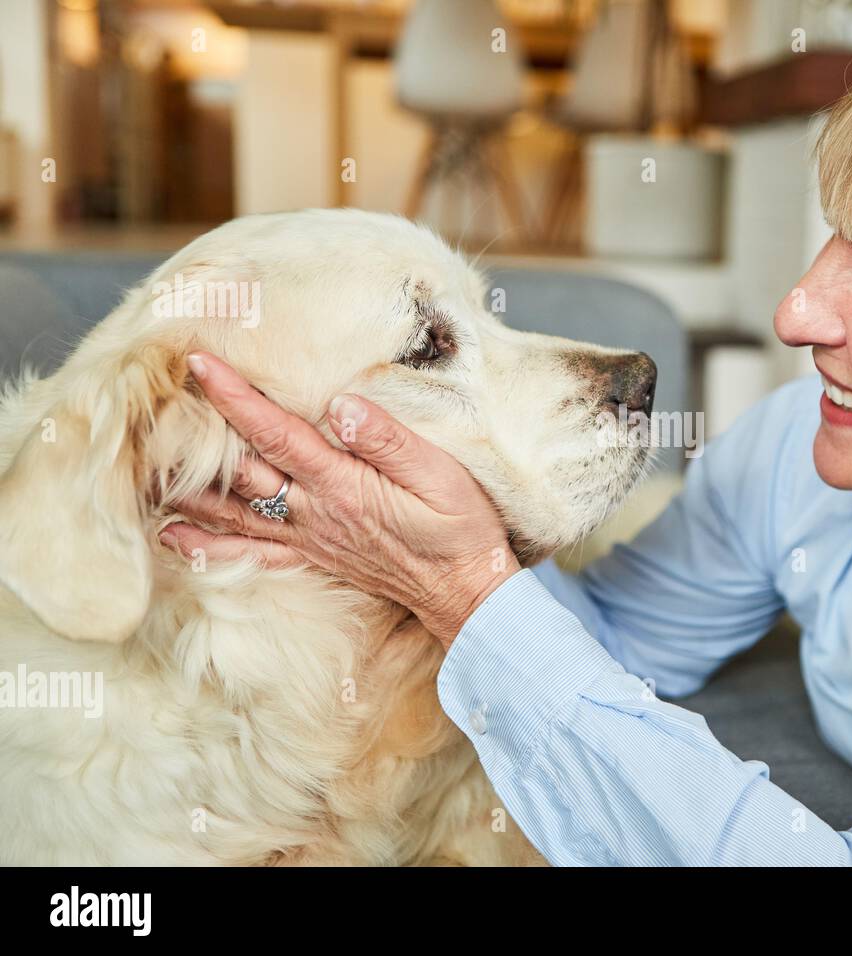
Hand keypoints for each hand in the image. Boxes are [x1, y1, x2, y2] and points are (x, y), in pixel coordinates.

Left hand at [160, 351, 520, 647]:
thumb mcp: (441, 475)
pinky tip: (175, 536)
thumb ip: (389, 440)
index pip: (276, 434)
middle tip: (154, 405)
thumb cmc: (461, 530)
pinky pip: (250, 552)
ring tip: (145, 465)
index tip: (199, 363)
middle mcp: (316, 513)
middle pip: (240, 471)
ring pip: (233, 512)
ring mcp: (311, 539)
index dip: (235, 397)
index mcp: (343, 486)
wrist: (467, 591)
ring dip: (187, 488)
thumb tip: (342, 405)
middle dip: (196, 436)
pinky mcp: (315, 557)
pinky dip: (208, 545)